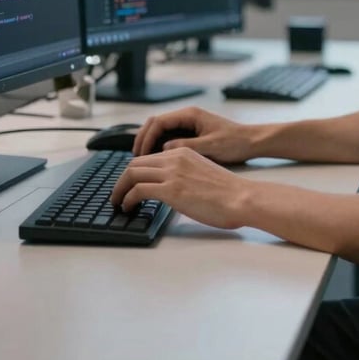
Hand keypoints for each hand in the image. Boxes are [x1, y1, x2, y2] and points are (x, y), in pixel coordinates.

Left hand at [110, 148, 247, 228]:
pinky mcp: (171, 190)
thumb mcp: (202, 173)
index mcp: (183, 152)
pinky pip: (138, 190)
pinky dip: (127, 198)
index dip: (135, 172)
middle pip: (136, 163)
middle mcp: (175, 157)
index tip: (129, 184)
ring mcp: (172, 173)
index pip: (149, 158)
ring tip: (117, 202)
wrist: (241, 197)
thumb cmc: (229, 192)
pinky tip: (127, 207)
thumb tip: (172, 189)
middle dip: (122, 179)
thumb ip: (185, 174)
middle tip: (117, 194)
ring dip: (119, 189)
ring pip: (132, 174)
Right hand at [132, 106, 254, 163]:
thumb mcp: (211, 146)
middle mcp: (187, 117)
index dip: (146, 138)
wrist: (253, 142)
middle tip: (135, 158)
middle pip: (155, 124)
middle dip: (143, 139)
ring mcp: (189, 125)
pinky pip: (169, 137)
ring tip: (142, 162)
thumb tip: (164, 149)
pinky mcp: (192, 134)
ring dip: (150, 143)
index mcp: (190, 115)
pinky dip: (160, 147)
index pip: (158, 122)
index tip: (140, 154)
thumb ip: (187, 146)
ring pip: (161, 130)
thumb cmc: (235, 142)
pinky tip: (157, 162)